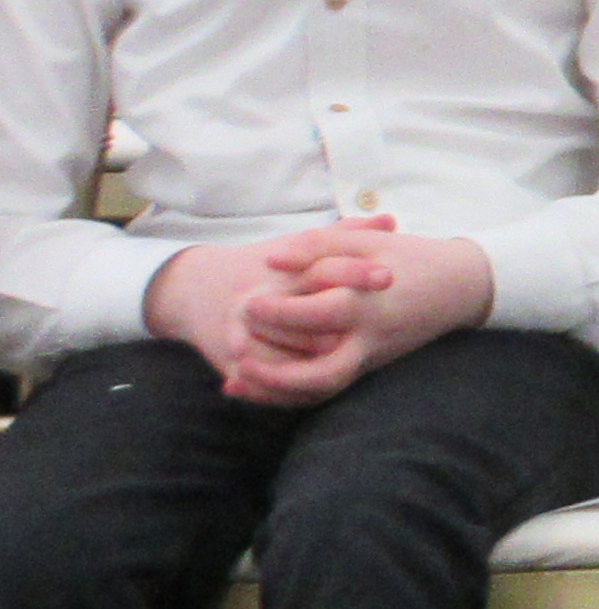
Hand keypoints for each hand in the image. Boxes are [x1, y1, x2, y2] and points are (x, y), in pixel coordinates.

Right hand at [147, 226, 388, 382]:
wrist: (197, 291)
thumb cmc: (263, 266)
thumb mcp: (298, 245)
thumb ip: (344, 234)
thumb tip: (391, 220)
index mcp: (280, 273)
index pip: (321, 269)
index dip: (355, 272)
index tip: (389, 274)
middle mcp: (259, 303)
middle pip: (304, 316)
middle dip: (339, 325)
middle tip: (374, 327)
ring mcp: (245, 337)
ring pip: (288, 358)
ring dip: (321, 359)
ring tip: (351, 355)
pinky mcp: (235, 364)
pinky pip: (271, 386)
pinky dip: (297, 388)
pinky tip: (328, 381)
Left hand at [185, 221, 493, 409]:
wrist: (462, 286)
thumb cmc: (413, 258)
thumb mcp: (368, 242)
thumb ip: (318, 246)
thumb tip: (271, 261)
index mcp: (368, 306)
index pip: (314, 316)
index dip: (275, 311)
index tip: (248, 301)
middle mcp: (369, 340)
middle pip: (319, 375)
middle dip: (273, 373)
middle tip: (238, 353)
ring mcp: (372, 358)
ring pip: (321, 390)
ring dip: (276, 392)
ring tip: (236, 381)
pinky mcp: (370, 366)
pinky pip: (327, 390)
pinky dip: (290, 393)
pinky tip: (259, 386)